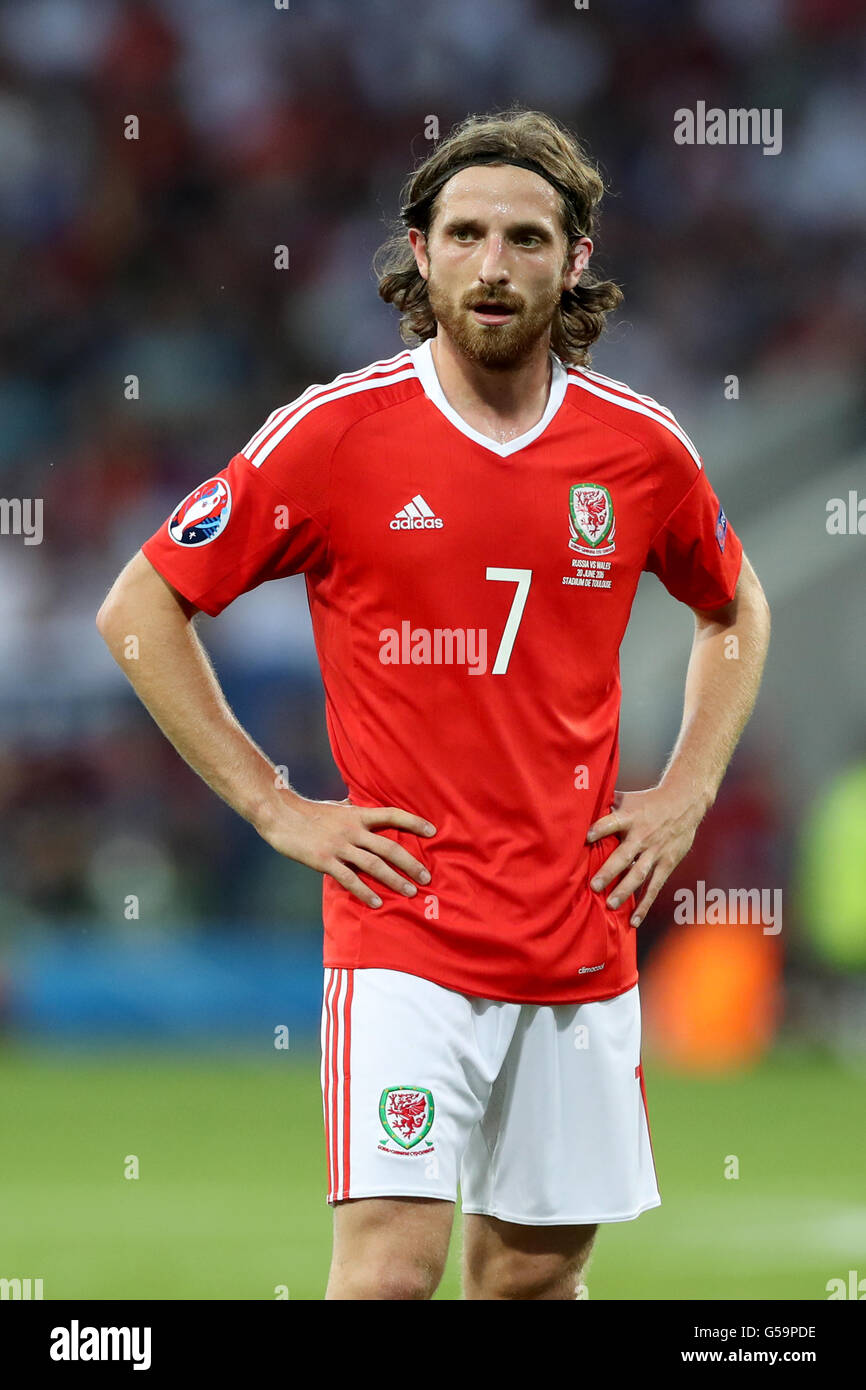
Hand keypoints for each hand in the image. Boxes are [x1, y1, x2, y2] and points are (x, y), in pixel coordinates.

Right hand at [259, 795, 435, 908]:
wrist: (279, 815)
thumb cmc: (309, 812)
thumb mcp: (336, 807)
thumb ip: (353, 812)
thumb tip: (364, 810)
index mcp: (357, 815)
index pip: (392, 815)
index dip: (414, 822)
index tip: (432, 832)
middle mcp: (353, 829)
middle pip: (389, 846)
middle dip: (411, 862)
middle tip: (426, 877)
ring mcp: (339, 846)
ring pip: (374, 864)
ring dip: (394, 880)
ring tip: (410, 892)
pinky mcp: (324, 860)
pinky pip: (349, 879)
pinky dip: (365, 892)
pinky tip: (377, 903)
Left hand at [585, 785, 704, 926]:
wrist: (685, 804)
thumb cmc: (649, 802)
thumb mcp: (629, 798)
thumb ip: (607, 803)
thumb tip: (580, 801)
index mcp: (630, 818)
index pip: (613, 822)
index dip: (600, 829)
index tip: (586, 837)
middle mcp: (642, 836)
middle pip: (624, 855)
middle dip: (609, 871)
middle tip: (594, 886)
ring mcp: (655, 852)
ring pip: (639, 874)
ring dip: (625, 890)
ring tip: (610, 904)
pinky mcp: (666, 864)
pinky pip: (654, 887)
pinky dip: (645, 904)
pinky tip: (634, 920)